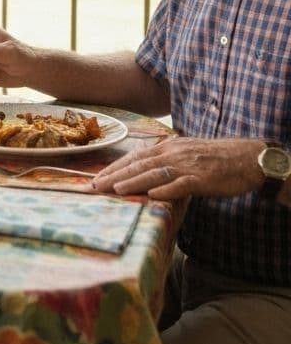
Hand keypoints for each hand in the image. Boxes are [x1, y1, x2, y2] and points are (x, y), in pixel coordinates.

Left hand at [92, 137, 264, 199]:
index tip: (97, 176)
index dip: (115, 167)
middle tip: (96, 186)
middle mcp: (174, 153)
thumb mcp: (185, 151)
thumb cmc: (216, 157)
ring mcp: (188, 165)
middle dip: (116, 175)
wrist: (248, 157)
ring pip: (155, 173)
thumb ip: (165, 158)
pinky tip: (152, 195)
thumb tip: (144, 165)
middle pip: (139, 164)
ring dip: (134, 181)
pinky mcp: (203, 178)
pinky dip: (166, 190)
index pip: (135, 156)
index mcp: (168, 147)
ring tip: (116, 189)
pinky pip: (182, 185)